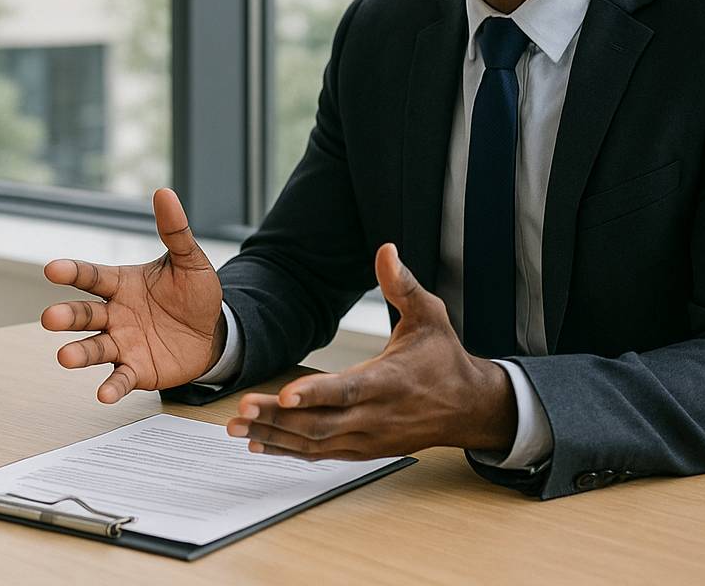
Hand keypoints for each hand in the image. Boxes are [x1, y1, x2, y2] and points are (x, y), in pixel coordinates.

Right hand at [40, 187, 224, 402]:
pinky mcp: (136, 369)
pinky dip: (111, 386)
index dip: (72, 272)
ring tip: (65, 357)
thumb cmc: (194, 293)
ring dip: (79, 353)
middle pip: (84, 314)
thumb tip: (164, 192)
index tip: (52, 269)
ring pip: (95, 347)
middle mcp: (114, 313)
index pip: (91, 276)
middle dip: (66, 316)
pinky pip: (120, 378)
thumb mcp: (190, 260)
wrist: (214, 332)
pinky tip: (103, 394)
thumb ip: (175, 230)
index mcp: (121, 283)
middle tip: (50, 319)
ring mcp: (122, 343)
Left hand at [226, 243, 516, 459]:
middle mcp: (377, 416)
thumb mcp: (430, 315)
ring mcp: (368, 438)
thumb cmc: (443, 358)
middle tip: (241, 408)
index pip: (349, 391)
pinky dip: (288, 451)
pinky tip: (259, 443)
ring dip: (274, 436)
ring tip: (236, 427)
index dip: (316, 393)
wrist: (468, 407)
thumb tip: (386, 250)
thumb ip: (403, 285)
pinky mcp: (363, 450)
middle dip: (278, 418)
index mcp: (390, 382)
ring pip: (315, 443)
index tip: (285, 394)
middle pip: (321, 423)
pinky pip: (320, 454)